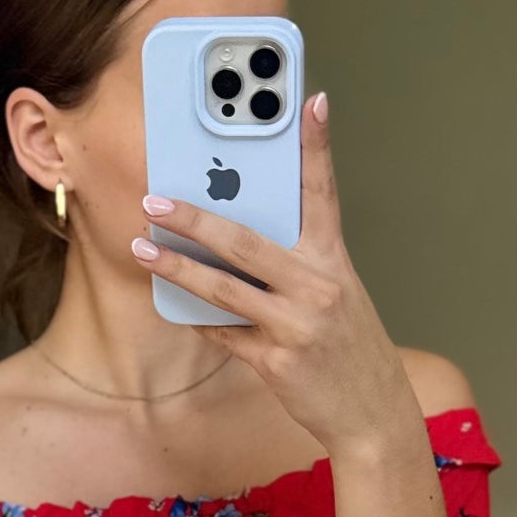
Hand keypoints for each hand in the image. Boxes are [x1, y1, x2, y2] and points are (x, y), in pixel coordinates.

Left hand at [132, 89, 424, 464]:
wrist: (374, 414)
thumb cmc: (348, 348)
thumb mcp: (337, 296)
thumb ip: (296, 265)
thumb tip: (237, 243)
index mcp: (334, 261)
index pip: (324, 193)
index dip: (316, 146)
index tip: (310, 101)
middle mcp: (318, 286)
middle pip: (246, 241)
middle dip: (195, 218)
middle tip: (154, 201)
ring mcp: (297, 326)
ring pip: (224, 289)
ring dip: (177, 269)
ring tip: (143, 250)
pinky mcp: (277, 362)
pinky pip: (225, 335)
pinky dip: (199, 321)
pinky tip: (176, 307)